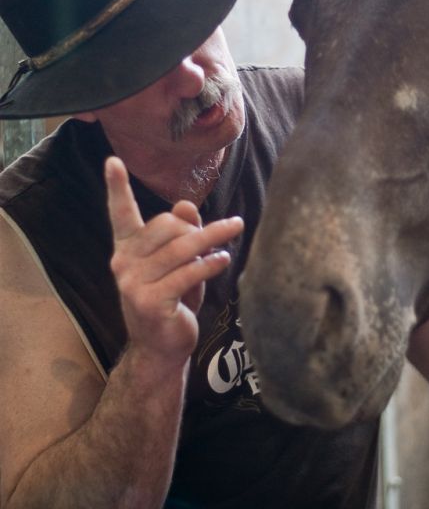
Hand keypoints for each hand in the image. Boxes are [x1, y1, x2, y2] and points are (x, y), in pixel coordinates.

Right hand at [105, 156, 243, 364]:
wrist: (162, 348)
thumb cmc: (173, 301)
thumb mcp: (178, 264)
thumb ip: (182, 234)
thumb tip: (186, 206)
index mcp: (127, 249)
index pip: (120, 214)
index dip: (116, 187)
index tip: (113, 161)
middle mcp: (123, 262)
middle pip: (166, 226)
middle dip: (197, 226)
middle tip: (221, 232)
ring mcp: (133, 283)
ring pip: (181, 248)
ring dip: (212, 238)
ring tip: (234, 230)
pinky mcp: (150, 301)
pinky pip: (187, 273)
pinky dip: (210, 264)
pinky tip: (224, 260)